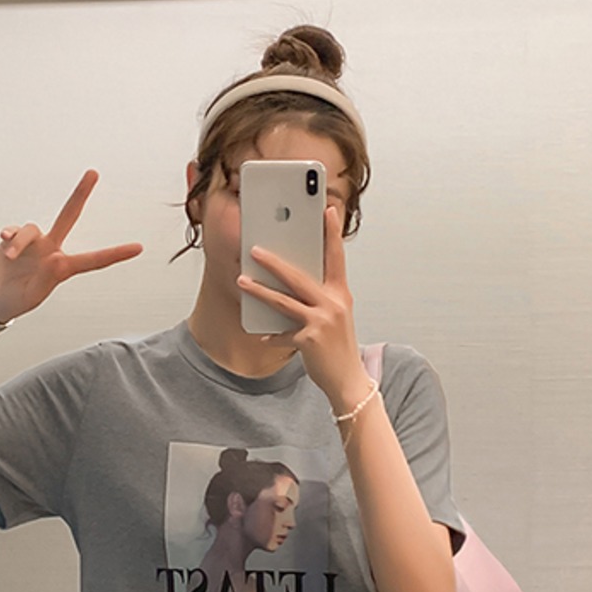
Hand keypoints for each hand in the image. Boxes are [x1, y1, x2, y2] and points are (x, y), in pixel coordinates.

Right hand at [0, 170, 142, 323]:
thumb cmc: (14, 301)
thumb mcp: (33, 295)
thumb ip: (46, 278)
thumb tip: (55, 259)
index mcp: (62, 268)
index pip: (93, 260)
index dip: (115, 254)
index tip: (138, 248)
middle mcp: (51, 250)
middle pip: (69, 216)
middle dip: (80, 194)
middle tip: (93, 173)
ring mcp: (34, 243)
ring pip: (31, 230)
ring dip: (20, 243)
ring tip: (9, 258)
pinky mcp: (14, 238)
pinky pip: (15, 230)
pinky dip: (10, 237)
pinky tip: (4, 243)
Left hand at [236, 206, 370, 411]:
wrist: (348, 381)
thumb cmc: (339, 348)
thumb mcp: (335, 317)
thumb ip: (319, 298)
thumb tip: (291, 284)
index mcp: (341, 294)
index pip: (336, 257)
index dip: (332, 233)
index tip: (327, 210)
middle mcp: (333, 304)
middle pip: (298, 276)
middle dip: (273, 262)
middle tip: (255, 250)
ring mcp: (321, 321)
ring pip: (283, 301)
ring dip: (259, 290)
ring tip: (242, 281)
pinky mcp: (309, 340)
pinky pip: (282, 334)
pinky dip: (271, 336)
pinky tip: (262, 335)